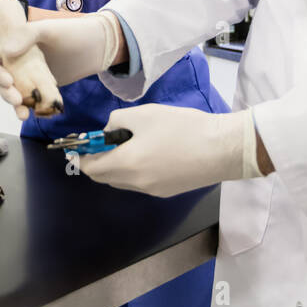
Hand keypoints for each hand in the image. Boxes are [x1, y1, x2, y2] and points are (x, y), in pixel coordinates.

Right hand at [0, 11, 122, 119]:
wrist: (98, 46)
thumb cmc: (71, 32)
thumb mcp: (47, 30)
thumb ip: (26, 36)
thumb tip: (5, 51)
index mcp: (13, 47)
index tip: (7, 81)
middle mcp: (18, 63)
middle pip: (3, 81)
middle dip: (6, 94)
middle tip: (17, 102)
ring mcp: (31, 77)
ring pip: (16, 93)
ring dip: (17, 106)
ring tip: (24, 116)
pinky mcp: (44, 88)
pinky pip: (34, 100)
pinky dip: (34, 108)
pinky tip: (39, 114)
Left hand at [76, 105, 261, 196]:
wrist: (222, 149)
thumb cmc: (182, 128)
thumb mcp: (144, 114)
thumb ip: (117, 121)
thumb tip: (108, 131)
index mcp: (127, 165)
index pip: (91, 168)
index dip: (83, 155)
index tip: (83, 142)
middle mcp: (136, 183)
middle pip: (104, 178)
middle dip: (99, 161)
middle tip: (107, 140)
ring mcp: (152, 191)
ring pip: (122, 181)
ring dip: (117, 166)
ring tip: (132, 143)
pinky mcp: (167, 192)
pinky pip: (140, 182)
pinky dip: (135, 170)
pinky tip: (152, 152)